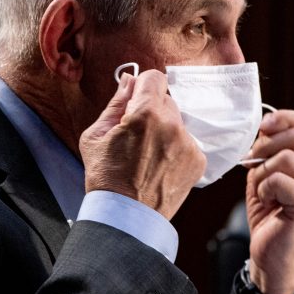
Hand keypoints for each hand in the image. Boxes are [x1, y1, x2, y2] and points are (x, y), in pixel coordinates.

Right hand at [79, 69, 204, 218]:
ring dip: (164, 129)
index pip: (154, 77)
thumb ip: (115, 104)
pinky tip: (158, 164)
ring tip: (147, 154)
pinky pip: (186, 141)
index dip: (141, 85)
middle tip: (135, 134)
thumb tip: (128, 80)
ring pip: (177, 121)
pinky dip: (174, 148)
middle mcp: (172, 125)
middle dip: (151, 110)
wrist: (126, 216)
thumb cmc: (106, 177)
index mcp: (145, 114)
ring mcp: (188, 143)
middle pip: (166, 99)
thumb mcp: (96, 136)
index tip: (135, 99)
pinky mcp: (198, 160)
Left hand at [244, 109, 293, 293]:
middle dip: (264, 149)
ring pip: (284, 157)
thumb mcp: (264, 173)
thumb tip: (263, 129)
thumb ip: (267, 150)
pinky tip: (269, 202)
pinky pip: (278, 179)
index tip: (261, 127)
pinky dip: (264, 188)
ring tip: (265, 191)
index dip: (282, 118)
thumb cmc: (269, 213)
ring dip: (262, 173)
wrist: (271, 252)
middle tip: (253, 168)